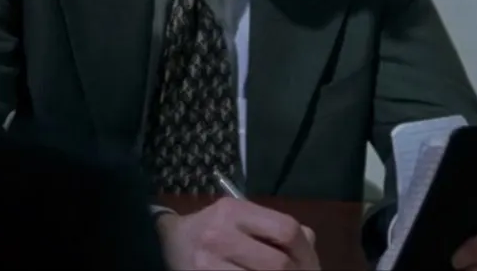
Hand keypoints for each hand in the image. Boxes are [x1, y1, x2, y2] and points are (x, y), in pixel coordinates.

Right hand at [155, 198, 317, 269]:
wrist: (167, 243)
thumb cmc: (210, 229)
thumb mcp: (238, 217)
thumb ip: (273, 227)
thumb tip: (308, 245)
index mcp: (233, 211)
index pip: (286, 229)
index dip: (306, 252)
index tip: (309, 264)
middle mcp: (219, 235)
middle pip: (279, 263)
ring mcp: (209, 263)